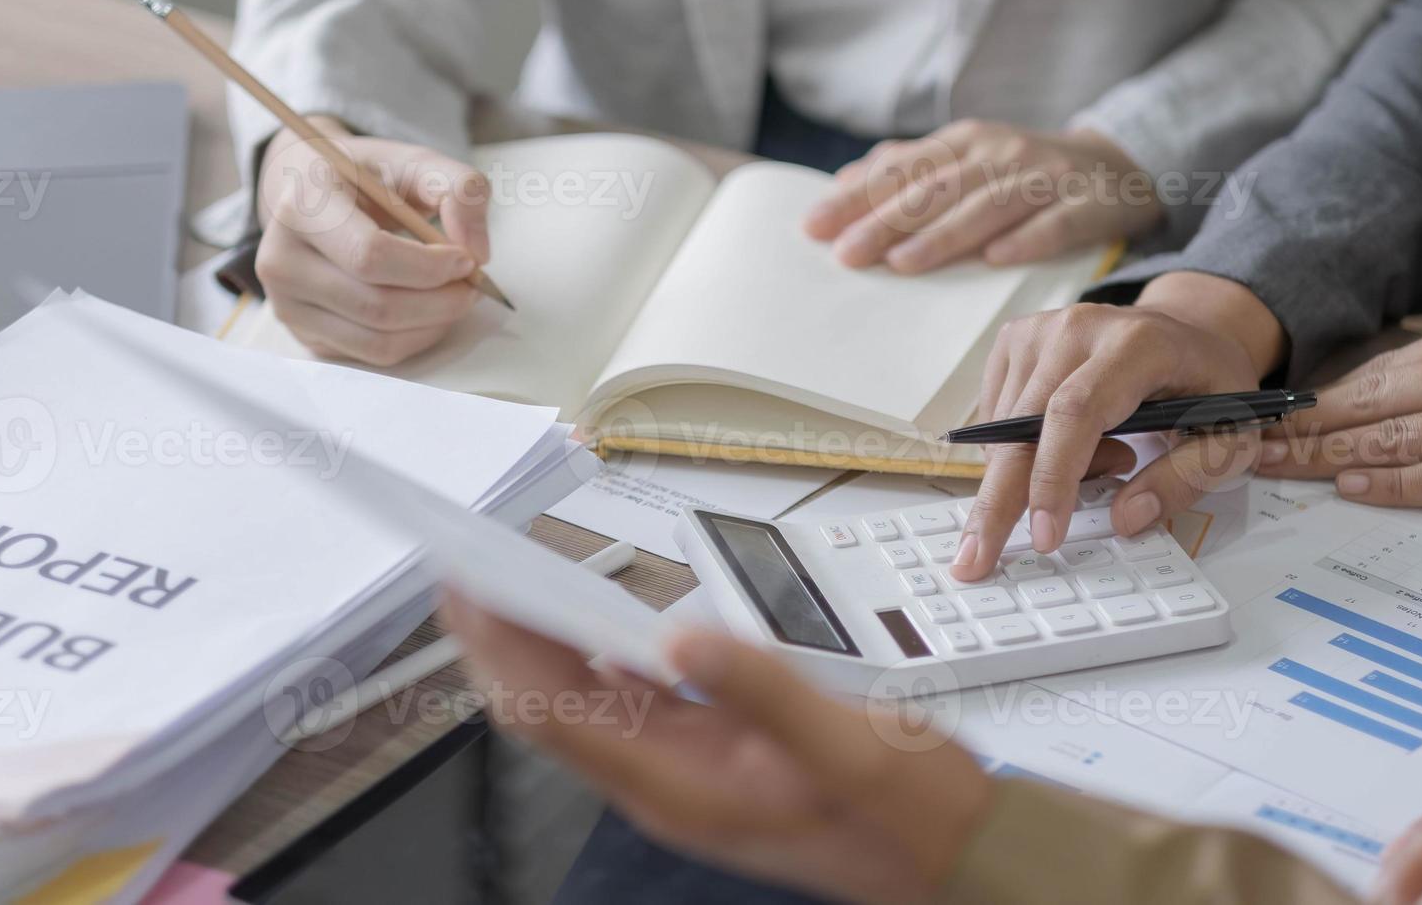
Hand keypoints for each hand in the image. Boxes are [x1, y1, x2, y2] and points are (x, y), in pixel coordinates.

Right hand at [255, 127, 491, 364]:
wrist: (310, 192)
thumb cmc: (366, 177)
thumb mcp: (416, 161)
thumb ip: (460, 189)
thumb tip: (477, 253)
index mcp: (302, 205)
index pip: (369, 256)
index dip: (429, 267)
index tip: (466, 260)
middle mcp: (280, 259)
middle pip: (377, 306)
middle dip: (441, 302)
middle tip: (472, 285)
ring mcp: (285, 303)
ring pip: (378, 340)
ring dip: (433, 324)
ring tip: (455, 296)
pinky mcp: (301, 332)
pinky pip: (371, 354)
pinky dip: (414, 338)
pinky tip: (427, 310)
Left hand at [441, 593, 993, 904]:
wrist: (954, 855)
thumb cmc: (907, 813)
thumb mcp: (848, 745)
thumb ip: (764, 689)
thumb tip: (681, 636)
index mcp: (680, 789)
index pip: (553, 713)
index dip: (499, 648)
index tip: (468, 587)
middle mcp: (665, 785)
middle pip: (552, 706)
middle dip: (502, 637)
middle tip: (470, 567)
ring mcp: (682, 773)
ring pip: (583, 701)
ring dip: (541, 642)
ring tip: (510, 579)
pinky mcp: (706, 756)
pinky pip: (628, 702)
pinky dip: (596, 653)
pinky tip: (589, 617)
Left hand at [803, 121, 1161, 273]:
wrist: (1118, 167)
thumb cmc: (1022, 172)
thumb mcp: (966, 159)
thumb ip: (908, 168)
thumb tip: (843, 182)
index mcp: (965, 142)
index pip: (902, 170)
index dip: (857, 198)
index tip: (815, 226)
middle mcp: (1001, 154)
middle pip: (937, 189)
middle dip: (887, 221)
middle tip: (847, 254)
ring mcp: (1046, 178)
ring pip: (988, 206)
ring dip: (944, 235)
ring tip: (903, 262)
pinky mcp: (1088, 205)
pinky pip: (1055, 225)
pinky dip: (1026, 239)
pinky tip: (996, 258)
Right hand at [951, 272, 1286, 581]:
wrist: (1184, 331)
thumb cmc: (1206, 384)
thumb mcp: (1230, 436)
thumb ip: (1186, 478)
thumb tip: (1127, 518)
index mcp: (1137, 343)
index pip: (1077, 413)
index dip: (1054, 478)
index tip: (1045, 536)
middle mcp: (1079, 328)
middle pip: (1021, 425)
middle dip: (998, 501)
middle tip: (976, 558)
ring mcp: (1040, 331)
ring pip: (1006, 429)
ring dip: (1035, 473)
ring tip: (1110, 459)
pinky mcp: (1014, 340)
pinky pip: (997, 418)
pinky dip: (1021, 451)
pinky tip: (1073, 443)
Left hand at [1256, 310, 1421, 515]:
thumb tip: (1398, 392)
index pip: (1383, 371)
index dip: (1320, 397)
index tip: (1272, 415)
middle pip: (1374, 402)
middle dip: (1303, 426)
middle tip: (1243, 444)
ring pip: (1398, 437)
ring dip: (1327, 455)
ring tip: (1273, 467)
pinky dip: (1393, 481)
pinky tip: (1350, 485)